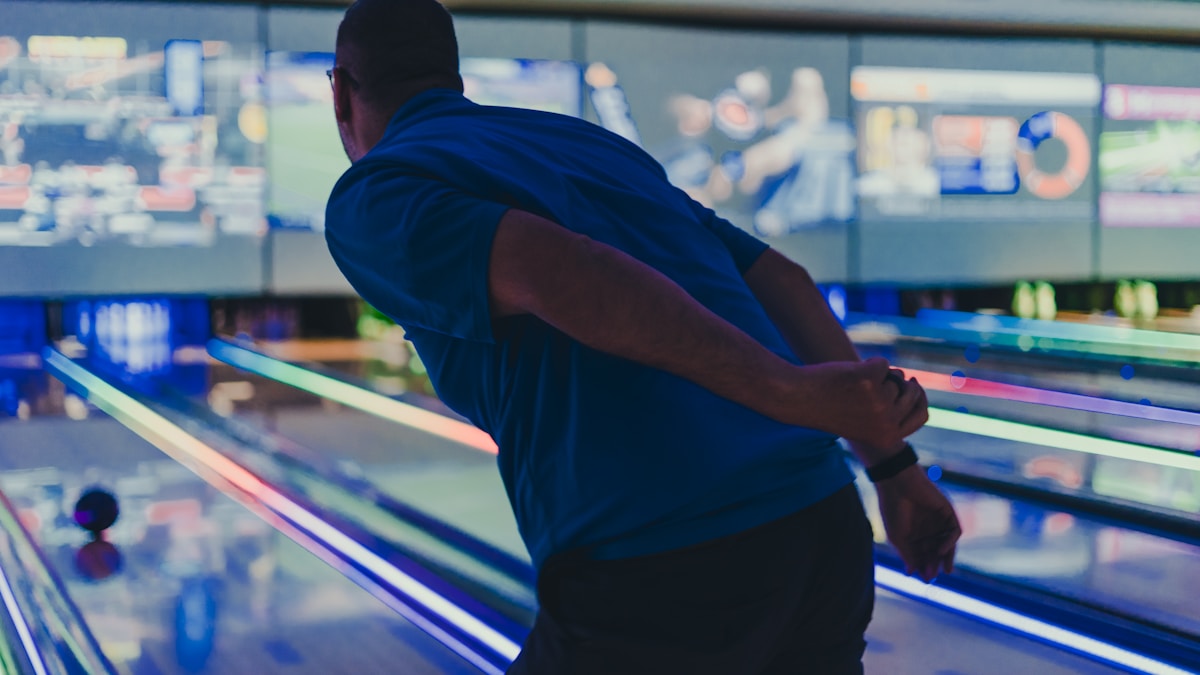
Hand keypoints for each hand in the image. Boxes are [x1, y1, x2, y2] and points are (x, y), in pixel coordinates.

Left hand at [803, 357, 928, 448]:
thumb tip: (913, 385)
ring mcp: (880, 402)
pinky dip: (867, 364)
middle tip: (870, 383)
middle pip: (911, 393)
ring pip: (895, 377)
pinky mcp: (870, 380)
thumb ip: (889, 410)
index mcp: (888, 438)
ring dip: (877, 374)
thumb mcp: (864, 419)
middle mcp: (887, 423)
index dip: (919, 398)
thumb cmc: (830, 407)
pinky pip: (882, 363)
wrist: (799, 398)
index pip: (921, 415)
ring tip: (851, 384)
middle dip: (897, 382)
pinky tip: (847, 374)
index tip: (913, 384)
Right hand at [874, 464, 960, 581]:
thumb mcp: (898, 536)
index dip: (924, 567)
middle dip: (935, 564)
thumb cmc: (893, 509)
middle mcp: (927, 529)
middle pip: (935, 551)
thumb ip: (907, 554)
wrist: (897, 483)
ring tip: (945, 569)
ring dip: (946, 557)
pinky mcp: (947, 513)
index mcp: (914, 534)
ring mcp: (938, 521)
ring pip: (947, 543)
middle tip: (933, 576)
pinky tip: (941, 550)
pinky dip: (950, 542)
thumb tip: (911, 573)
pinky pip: (954, 531)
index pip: (922, 555)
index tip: (924, 579)